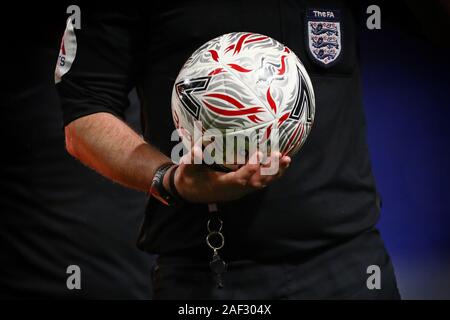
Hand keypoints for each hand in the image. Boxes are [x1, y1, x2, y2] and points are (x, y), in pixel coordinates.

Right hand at [165, 146, 290, 202]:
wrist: (191, 193)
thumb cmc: (189, 178)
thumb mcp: (187, 168)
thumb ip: (193, 158)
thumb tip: (197, 147)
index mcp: (222, 185)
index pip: (240, 179)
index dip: (250, 168)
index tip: (259, 153)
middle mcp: (235, 190)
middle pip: (256, 183)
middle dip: (270, 170)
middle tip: (281, 156)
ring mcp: (241, 190)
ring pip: (262, 184)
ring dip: (275, 172)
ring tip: (287, 159)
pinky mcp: (244, 188)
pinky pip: (262, 182)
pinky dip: (273, 174)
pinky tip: (282, 163)